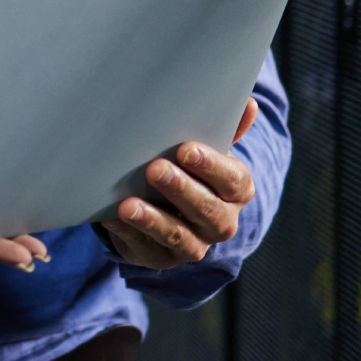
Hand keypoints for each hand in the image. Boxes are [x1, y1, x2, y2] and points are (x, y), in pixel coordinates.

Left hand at [101, 99, 258, 268]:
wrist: (167, 207)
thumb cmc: (189, 169)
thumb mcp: (205, 149)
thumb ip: (223, 129)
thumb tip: (248, 103)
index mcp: (236, 191)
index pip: (233, 181)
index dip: (212, 167)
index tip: (186, 149)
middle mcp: (220, 222)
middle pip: (208, 211)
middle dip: (181, 190)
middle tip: (155, 169)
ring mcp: (193, 244)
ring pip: (178, 236)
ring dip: (153, 220)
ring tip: (128, 205)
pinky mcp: (161, 258)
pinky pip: (146, 248)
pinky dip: (128, 233)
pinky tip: (111, 218)